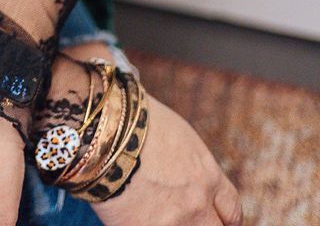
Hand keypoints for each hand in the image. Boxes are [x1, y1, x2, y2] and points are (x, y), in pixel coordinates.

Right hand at [89, 91, 243, 225]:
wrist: (104, 130)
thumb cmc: (135, 121)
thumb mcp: (178, 136)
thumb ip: (191, 164)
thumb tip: (186, 174)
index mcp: (207, 176)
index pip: (232, 211)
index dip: (225, 220)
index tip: (215, 219)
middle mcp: (197, 204)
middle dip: (207, 225)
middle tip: (192, 220)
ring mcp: (174, 223)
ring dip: (177, 225)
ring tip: (157, 215)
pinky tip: (135, 217)